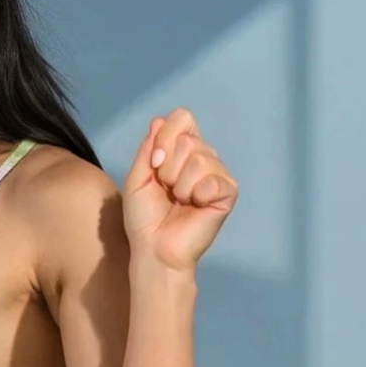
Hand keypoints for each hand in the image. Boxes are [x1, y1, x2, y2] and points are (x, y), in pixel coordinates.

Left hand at [121, 107, 238, 271]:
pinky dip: (198, 195)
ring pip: (200, 159)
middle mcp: (202, 158)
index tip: (155, 164)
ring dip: (181, 185)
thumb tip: (159, 121)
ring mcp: (216, 175)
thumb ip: (148, 149)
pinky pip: (214, 179)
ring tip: (180, 202)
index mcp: (180, 151)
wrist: (154, 248)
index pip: (183, 118)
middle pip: (189, 139)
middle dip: (169, 168)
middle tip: (168, 191)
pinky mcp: (227, 192)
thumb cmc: (145, 218)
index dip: (166, 137)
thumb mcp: (137, 177)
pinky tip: (196, 207)